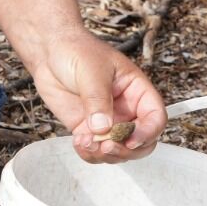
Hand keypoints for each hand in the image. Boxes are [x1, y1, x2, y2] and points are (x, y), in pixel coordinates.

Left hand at [27, 30, 167, 163]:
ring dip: (105, 154)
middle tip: (106, 146)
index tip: (131, 139)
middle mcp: (126, 109)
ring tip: (87, 143)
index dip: (148, 132)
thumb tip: (103, 127)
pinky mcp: (88, 129)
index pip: (155, 117)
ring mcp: (108, 121)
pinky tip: (79, 142)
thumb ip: (98, 100)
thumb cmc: (78, 51)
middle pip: (141, 141)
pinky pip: (95, 150)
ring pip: (119, 150)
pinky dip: (89, 153)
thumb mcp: (91, 71)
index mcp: (137, 91)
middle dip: (126, 150)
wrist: (50, 51)